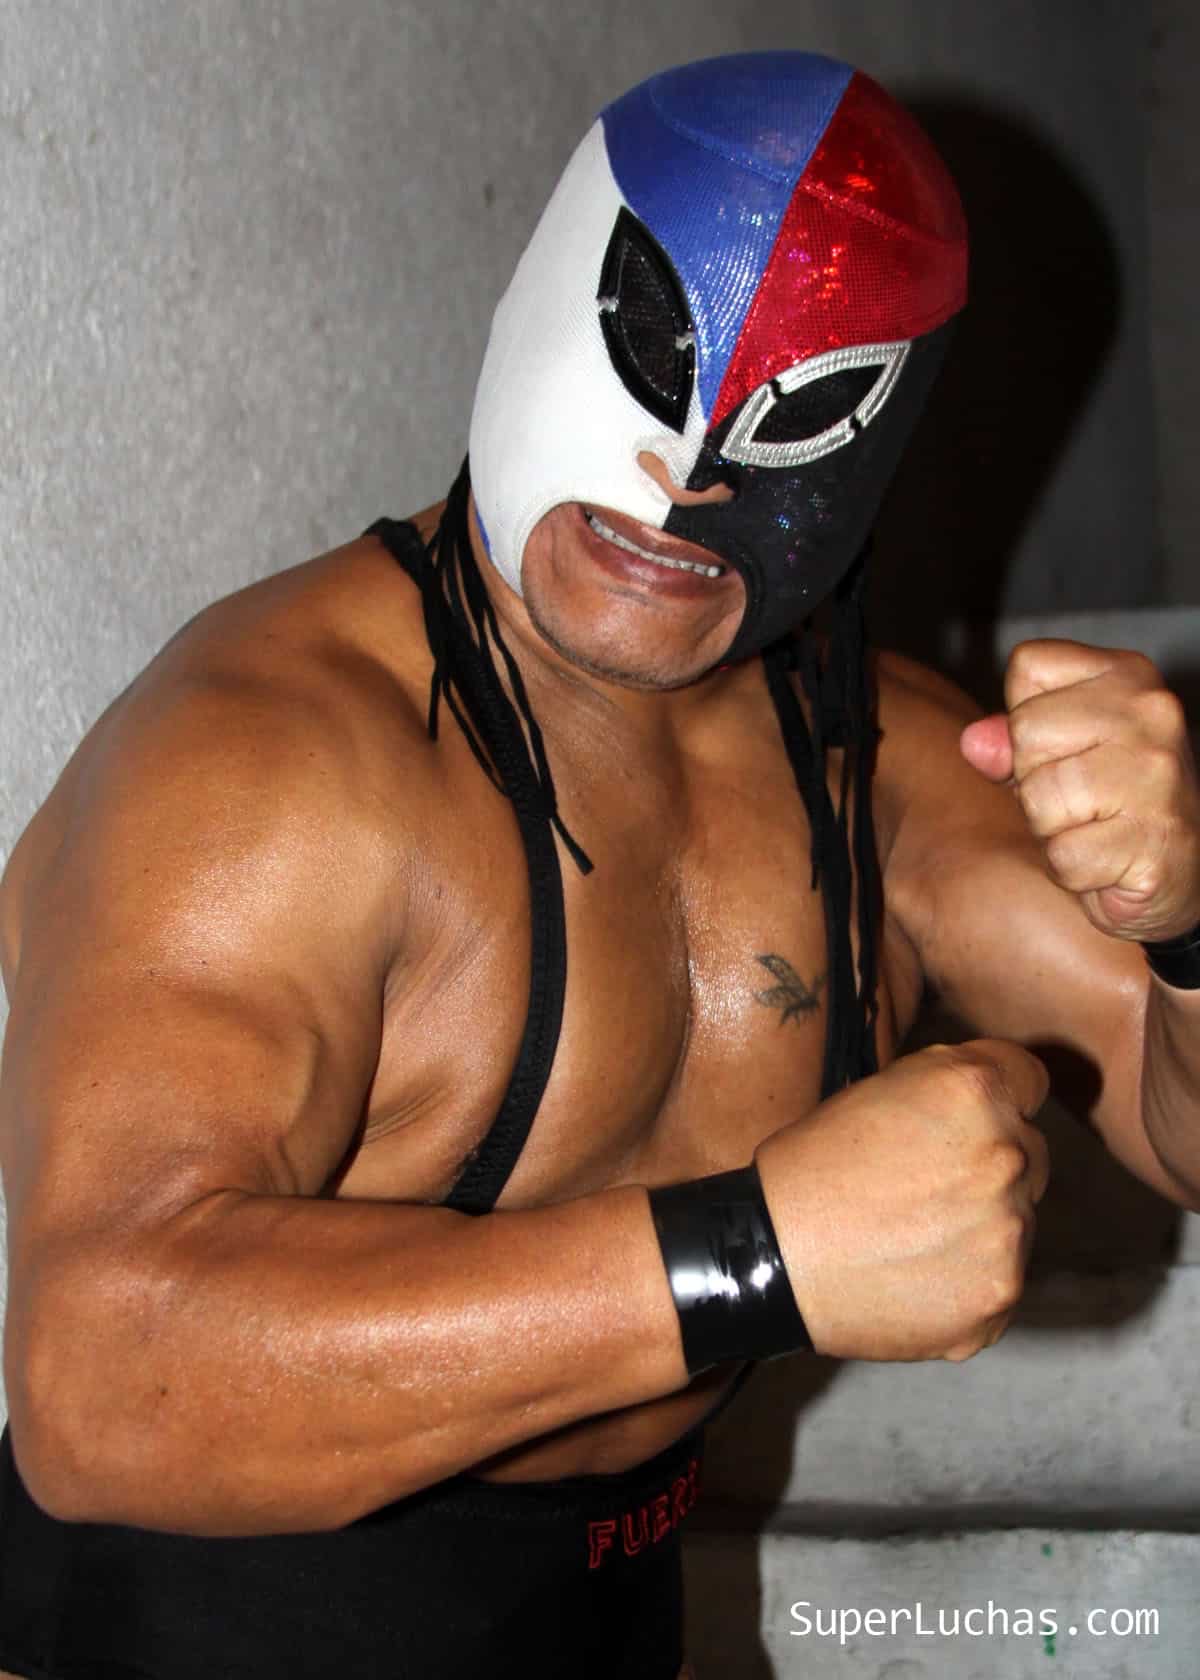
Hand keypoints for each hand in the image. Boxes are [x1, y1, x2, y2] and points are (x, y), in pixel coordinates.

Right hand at [755, 1040, 1048, 1361]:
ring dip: (982, 1224)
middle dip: (990, 1163)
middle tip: (925, 1185)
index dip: (1001, 1095)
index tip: (974, 1120)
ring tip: (912, 1236)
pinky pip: (1000, 1279)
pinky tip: (914, 1274)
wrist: (772, 1258)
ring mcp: (1009, 1233)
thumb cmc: (812, 1168)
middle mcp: (1006, 1155)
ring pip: (1019, 1219)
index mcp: (973, 1091)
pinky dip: (968, 1279)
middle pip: (1031, 1152)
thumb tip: (996, 1099)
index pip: (1030, 1078)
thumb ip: (949, 1087)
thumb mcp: (879, 1089)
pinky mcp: (999, 1296)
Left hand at [960, 639, 1199, 940]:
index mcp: (1127, 675)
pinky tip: (1106, 862)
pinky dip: (1073, 871)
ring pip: (1039, 796)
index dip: (1025, 718)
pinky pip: (1064, 855)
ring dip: (1051, 829)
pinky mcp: (1155, 839)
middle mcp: (1151, 712)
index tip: (1066, 749)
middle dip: (1034, 779)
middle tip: (1080, 800)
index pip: (1028, 667)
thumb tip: (975, 743)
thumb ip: (1011, 738)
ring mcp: (1158, 775)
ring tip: (1092, 829)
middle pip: (1026, 731)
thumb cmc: (1112, 804)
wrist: (1182, 870)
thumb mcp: (1058, 752)